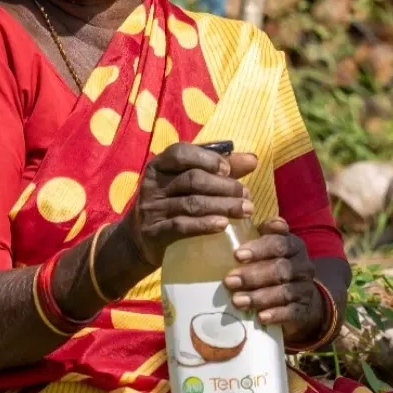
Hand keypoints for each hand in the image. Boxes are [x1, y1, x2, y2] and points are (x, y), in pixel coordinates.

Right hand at [127, 143, 257, 266]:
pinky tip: (223, 225)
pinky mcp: (154, 232)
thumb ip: (218, 169)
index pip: (181, 153)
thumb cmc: (172, 204)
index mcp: (160, 165)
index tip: (228, 170)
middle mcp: (153, 184)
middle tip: (246, 196)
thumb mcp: (189, 182)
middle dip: (224, 186)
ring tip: (245, 211)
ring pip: (191, 203)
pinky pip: (181, 226)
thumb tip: (252, 160)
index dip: (208, 159)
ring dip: (223, 206)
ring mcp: (152, 209)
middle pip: (192, 179)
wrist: (139, 240)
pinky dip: (204, 224)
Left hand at [223, 218, 324, 347]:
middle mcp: (303, 266)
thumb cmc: (276, 268)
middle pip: (280, 268)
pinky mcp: (304, 310)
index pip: (280, 243)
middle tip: (229, 281)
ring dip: (260, 296)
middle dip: (253, 275)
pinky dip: (276, 314)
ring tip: (237, 301)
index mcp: (294, 246)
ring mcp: (305, 289)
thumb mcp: (270, 250)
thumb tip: (237, 219)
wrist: (302, 300)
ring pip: (285, 291)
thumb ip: (259, 235)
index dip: (259, 249)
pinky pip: (292, 312)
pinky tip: (261, 317)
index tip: (237, 255)